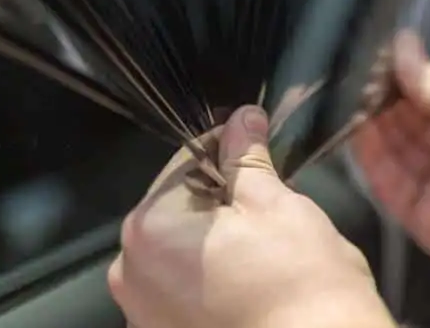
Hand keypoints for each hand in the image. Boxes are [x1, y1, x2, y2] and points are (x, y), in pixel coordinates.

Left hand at [108, 106, 394, 327]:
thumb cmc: (299, 288)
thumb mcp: (276, 206)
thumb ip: (247, 160)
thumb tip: (241, 120)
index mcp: (148, 228)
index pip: (183, 162)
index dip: (224, 150)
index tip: (253, 149)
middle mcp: (130, 272)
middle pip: (175, 209)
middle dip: (216, 201)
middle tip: (263, 211)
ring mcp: (143, 312)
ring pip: (177, 251)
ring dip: (210, 243)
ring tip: (258, 253)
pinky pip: (180, 291)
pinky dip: (207, 282)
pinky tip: (245, 285)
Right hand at [351, 32, 429, 318]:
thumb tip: (401, 41)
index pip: (424, 99)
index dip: (398, 82)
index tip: (371, 62)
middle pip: (405, 127)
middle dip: (380, 103)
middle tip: (354, 80)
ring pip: (393, 154)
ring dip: (372, 128)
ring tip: (348, 100)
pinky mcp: (420, 219)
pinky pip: (388, 187)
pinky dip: (371, 161)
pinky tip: (355, 132)